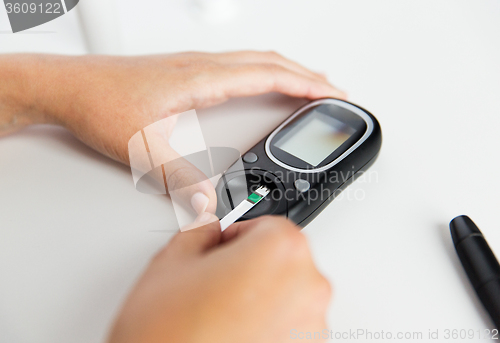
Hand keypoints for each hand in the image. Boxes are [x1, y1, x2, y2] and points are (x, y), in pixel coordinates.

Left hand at [0, 52, 345, 213]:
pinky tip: (261, 82)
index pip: (268, 74)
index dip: (305, 84)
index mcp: (201, 77)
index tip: (331, 93)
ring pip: (254, 60)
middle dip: (306, 76)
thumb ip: (177, 177)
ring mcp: (194, 65)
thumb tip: (207, 201)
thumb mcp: (140, 147)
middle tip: (331, 90)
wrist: (66, 87)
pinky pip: (237, 65)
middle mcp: (201, 66)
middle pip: (268, 62)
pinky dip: (263, 72)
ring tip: (306, 84)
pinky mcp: (185, 72)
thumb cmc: (97, 102)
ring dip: (286, 70)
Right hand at [107, 215, 331, 342]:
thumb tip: (208, 227)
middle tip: (216, 279)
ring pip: (287, 293)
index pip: (268, 224)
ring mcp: (310, 326)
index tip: (222, 245)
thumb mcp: (172, 263)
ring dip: (260, 295)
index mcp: (281, 251)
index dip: (238, 234)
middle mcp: (307, 287)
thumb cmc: (169, 335)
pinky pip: (289, 326)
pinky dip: (268, 325)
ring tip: (221, 311)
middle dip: (250, 263)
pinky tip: (234, 332)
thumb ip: (198, 232)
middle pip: (282, 258)